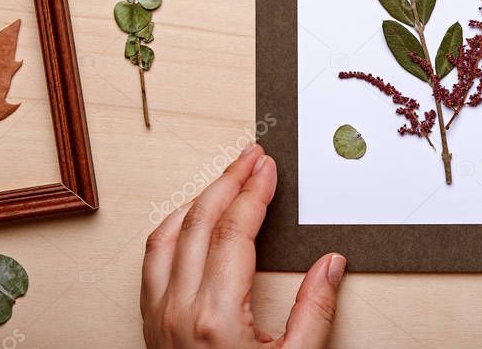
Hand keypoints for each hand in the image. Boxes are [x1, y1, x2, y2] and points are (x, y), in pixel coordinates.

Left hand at [141, 145, 345, 347]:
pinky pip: (153, 260)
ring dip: (198, 200)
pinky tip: (192, 219)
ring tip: (225, 180)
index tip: (267, 169)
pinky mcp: (151, 324)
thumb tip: (330, 265)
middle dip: (227, 181)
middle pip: (199, 222)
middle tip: (250, 157)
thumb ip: (315, 312)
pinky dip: (173, 227)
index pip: (234, 232)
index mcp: (217, 317)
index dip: (254, 192)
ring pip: (167, 235)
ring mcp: (159, 316)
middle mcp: (180, 310)